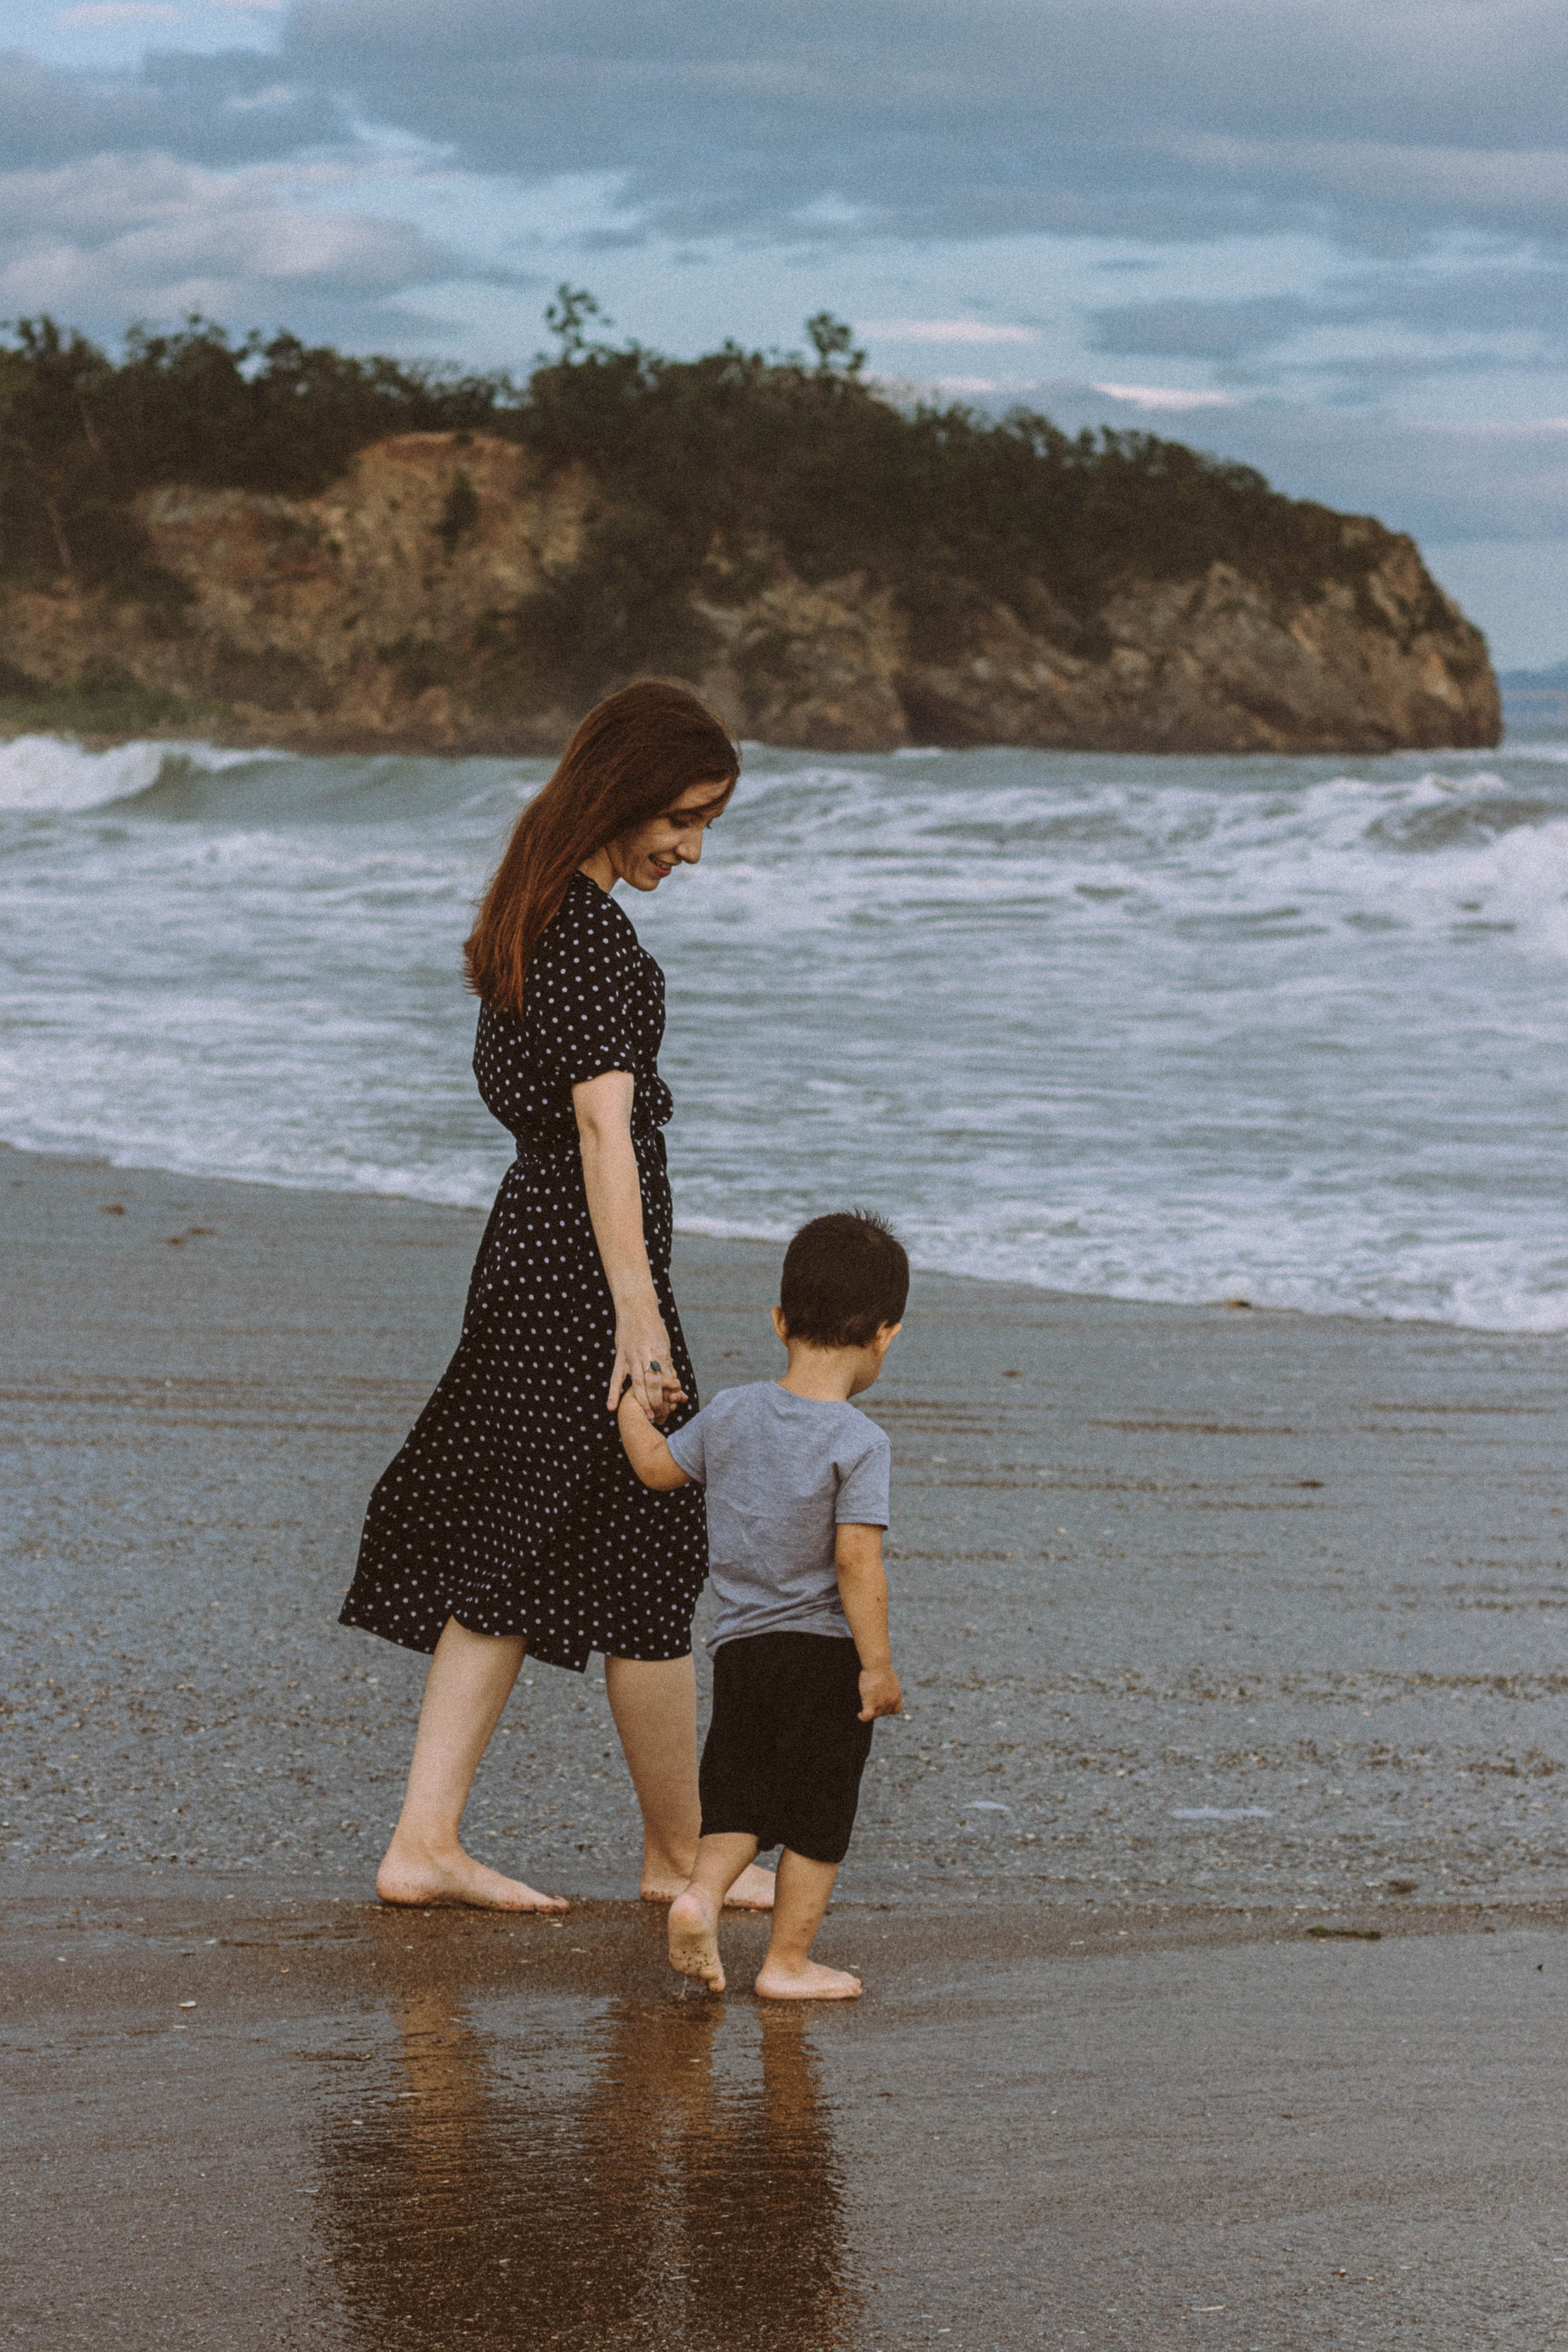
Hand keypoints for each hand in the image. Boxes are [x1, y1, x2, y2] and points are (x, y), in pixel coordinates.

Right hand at [607, 1304, 686, 1421]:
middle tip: (661, 1417)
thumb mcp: (664, 1344)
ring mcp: (633, 1357)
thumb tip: (674, 1379)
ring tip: (647, 1417)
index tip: (674, 1408)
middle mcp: (649, 1357)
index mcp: (662, 1355)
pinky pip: (616, 1377)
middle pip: (655, 1385)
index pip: (669, 1380)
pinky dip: (613, 1392)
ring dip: (643, 1402)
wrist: (636, 1307)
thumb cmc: (653, 1326)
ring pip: (639, 1384)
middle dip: (659, 1403)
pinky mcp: (621, 1356)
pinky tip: (611, 1407)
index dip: (671, 1395)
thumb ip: (666, 1363)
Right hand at [857, 1663, 902, 1721]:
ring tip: (862, 1711)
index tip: (882, 1706)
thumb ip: (888, 1686)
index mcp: (896, 1695)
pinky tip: (859, 1714)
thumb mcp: (888, 1677)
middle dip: (877, 1710)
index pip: (896, 1709)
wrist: (877, 1665)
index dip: (889, 1709)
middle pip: (884, 1712)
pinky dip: (863, 1716)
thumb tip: (882, 1687)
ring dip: (869, 1713)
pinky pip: (867, 1716)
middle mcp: (891, 1701)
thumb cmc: (881, 1667)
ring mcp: (882, 1703)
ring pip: (875, 1715)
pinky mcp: (871, 1703)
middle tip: (868, 1703)